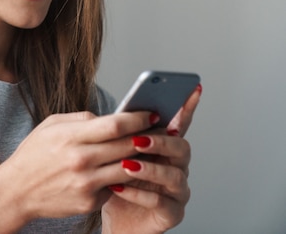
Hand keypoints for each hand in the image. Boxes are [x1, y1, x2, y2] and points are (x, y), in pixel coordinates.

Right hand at [0, 109, 156, 220]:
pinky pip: (116, 188)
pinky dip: (124, 180)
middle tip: (160, 130)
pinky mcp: (89, 202)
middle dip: (147, 137)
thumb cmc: (33, 155)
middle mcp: (80, 160)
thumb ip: (81, 118)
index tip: (151, 113)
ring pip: (129, 169)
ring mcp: (86, 184)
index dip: (138, 118)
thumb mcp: (50, 125)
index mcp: (71, 137)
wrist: (16, 191)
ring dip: (143, 160)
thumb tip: (110, 117)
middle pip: (128, 146)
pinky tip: (129, 172)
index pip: (115, 125)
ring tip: (151, 151)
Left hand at [101, 84, 201, 233]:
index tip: (192, 88)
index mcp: (164, 148)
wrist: (114, 219)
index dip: (187, 107)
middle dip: (162, 142)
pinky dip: (140, 194)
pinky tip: (120, 188)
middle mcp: (176, 166)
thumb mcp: (115, 154)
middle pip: (181, 148)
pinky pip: (161, 202)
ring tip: (127, 165)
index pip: (178, 124)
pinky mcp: (171, 213)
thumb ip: (122, 136)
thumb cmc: (116, 182)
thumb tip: (117, 113)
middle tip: (139, 139)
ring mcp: (177, 190)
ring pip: (174, 176)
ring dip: (151, 168)